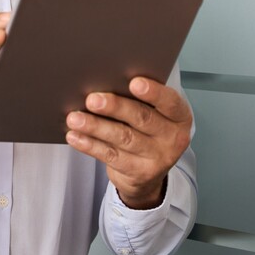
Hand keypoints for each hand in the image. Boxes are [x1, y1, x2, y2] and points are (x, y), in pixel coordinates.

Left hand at [65, 77, 191, 208]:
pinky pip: (110, 156)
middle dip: (115, 107)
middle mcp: (173, 137)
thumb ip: (138, 99)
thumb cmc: (147, 130)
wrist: (148, 173)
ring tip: (75, 118)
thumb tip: (104, 80)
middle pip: (142, 118)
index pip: (170, 102)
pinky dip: (90, 144)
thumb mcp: (152, 113)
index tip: (134, 82)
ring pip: (123, 138)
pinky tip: (75, 136)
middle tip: (92, 99)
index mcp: (179, 116)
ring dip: (95, 126)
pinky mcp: (138, 172)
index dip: (153, 92)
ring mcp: (157, 158)